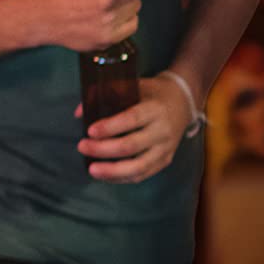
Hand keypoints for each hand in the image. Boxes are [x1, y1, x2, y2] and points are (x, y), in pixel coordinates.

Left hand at [75, 73, 193, 182]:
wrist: (183, 102)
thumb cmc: (153, 93)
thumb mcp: (134, 86)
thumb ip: (107, 95)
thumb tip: (79, 113)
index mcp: (155, 109)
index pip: (131, 120)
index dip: (110, 127)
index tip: (90, 131)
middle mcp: (163, 131)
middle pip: (131, 146)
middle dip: (103, 149)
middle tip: (82, 146)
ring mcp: (166, 149)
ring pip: (138, 167)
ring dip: (112, 171)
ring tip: (91, 169)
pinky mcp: (165, 161)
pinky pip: (142, 175)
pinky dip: (121, 177)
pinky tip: (105, 175)